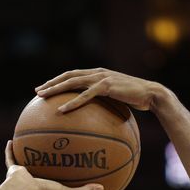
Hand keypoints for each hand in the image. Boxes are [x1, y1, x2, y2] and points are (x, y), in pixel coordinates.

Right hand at [4, 141, 102, 189]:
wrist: (21, 189)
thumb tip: (101, 189)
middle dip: (44, 186)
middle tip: (52, 179)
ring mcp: (21, 183)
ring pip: (25, 174)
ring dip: (27, 167)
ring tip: (33, 157)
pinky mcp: (13, 172)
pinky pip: (11, 160)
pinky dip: (11, 151)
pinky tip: (12, 141)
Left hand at [35, 68, 165, 112]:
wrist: (151, 94)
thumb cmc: (136, 100)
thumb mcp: (117, 99)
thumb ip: (105, 102)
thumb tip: (95, 116)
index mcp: (98, 74)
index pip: (74, 74)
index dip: (59, 80)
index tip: (46, 88)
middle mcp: (97, 73)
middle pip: (69, 75)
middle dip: (52, 83)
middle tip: (38, 91)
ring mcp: (101, 78)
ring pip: (73, 81)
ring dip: (56, 89)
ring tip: (43, 97)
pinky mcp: (106, 86)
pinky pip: (85, 95)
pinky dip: (72, 102)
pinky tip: (62, 110)